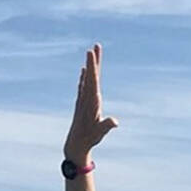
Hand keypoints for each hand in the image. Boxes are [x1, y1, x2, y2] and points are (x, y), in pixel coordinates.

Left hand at [63, 43, 117, 164]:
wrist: (75, 144)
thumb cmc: (89, 139)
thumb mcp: (99, 133)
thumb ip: (106, 126)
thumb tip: (115, 122)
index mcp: (91, 101)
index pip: (92, 80)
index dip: (92, 67)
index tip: (90, 53)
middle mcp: (86, 98)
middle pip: (91, 75)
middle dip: (93, 60)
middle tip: (95, 45)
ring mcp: (84, 99)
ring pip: (88, 78)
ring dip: (90, 66)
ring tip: (91, 52)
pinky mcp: (83, 103)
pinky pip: (84, 86)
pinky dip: (85, 76)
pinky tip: (84, 70)